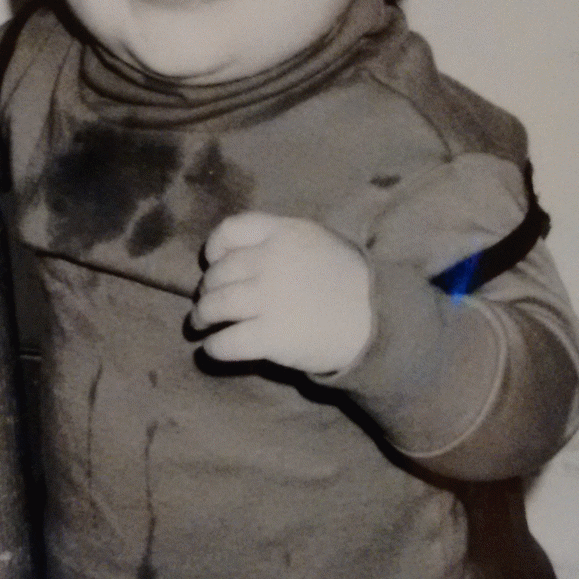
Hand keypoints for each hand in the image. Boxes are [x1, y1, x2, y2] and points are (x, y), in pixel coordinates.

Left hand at [190, 213, 373, 374]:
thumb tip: (239, 257)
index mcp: (285, 233)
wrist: (377, 320)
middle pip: (219, 273)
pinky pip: (227, 342)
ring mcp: (269, 298)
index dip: (216, 248)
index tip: (214, 262)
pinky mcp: (270, 335)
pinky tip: (214, 349)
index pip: (233, 229)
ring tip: (201, 323)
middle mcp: (272, 261)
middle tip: (208, 301)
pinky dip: (214, 347)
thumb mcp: (319, 243)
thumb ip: (282, 242)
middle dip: (208, 289)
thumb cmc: (350, 282)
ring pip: (216, 305)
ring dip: (202, 316)